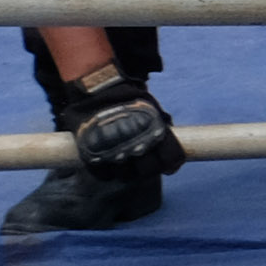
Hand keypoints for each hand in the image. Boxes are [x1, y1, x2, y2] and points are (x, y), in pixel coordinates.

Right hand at [67, 74, 185, 180]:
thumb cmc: (129, 100)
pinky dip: (106, 172)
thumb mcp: (153, 111)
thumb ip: (162, 132)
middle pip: (148, 171)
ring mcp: (114, 152)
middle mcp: (136, 145)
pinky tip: (107, 162)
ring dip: (126, 171)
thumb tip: (173, 161)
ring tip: (122, 158)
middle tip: (141, 158)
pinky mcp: (93, 156)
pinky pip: (103, 175)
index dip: (170, 163)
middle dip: (147, 167)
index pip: (171, 159)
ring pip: (126, 176)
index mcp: (155, 132)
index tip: (166, 162)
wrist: (98, 89)